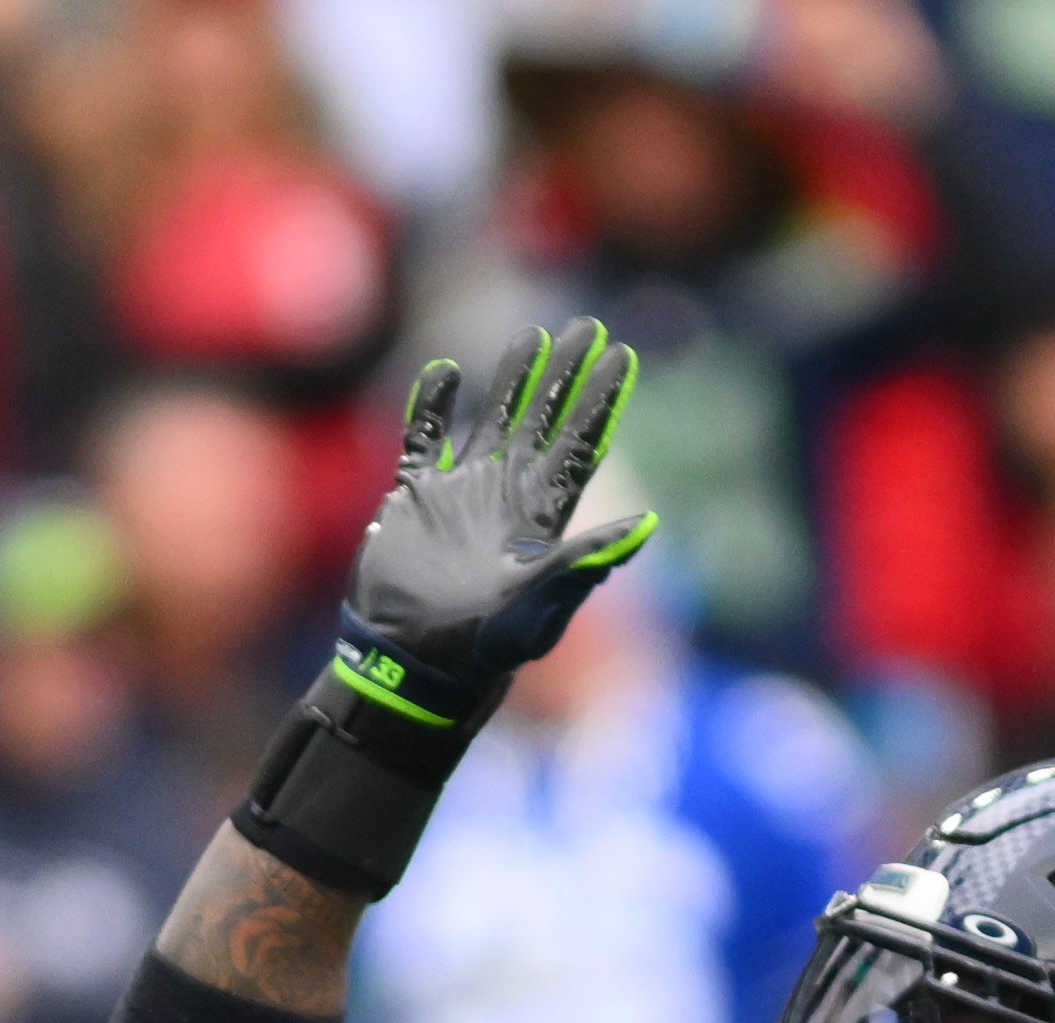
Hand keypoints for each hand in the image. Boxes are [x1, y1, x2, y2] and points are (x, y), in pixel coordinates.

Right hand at [332, 319, 654, 739]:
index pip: (579, 445)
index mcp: (540, 517)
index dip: (600, 401)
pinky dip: (432, 409)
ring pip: (492, 421)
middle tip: (588, 325)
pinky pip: (424, 442)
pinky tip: (444, 374)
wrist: (409, 666)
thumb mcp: (538, 607)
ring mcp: (460, 494)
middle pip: (543, 421)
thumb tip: (645, 526)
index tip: (622, 356)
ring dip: (511, 381)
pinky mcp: (414, 500)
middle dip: (565, 375)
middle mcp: (505, 497)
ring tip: (531, 335)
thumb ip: (585, 564)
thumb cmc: (480, 648)